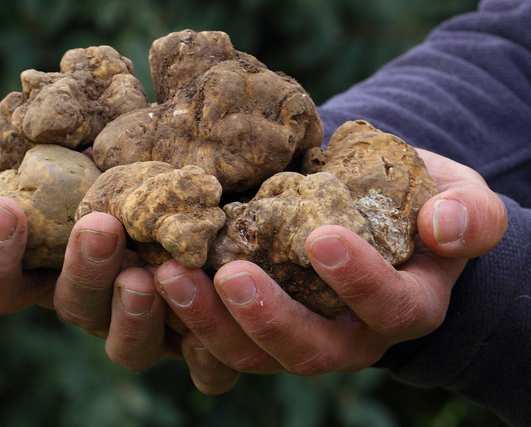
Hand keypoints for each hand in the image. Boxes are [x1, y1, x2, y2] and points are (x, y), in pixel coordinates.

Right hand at [0, 138, 238, 387]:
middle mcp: (94, 303)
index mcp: (51, 269)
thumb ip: (9, 159)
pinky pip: (201, 368)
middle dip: (83, 271)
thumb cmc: (113, 172)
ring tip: (146, 273)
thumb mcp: (64, 152)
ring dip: (134, 315)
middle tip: (98, 226)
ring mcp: (142, 325)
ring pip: (129, 348)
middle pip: (74, 309)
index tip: (3, 209)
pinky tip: (207, 317)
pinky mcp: (195, 338)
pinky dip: (204, 354)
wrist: (192, 192)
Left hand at [149, 148, 507, 392]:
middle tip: (226, 274)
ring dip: (207, 322)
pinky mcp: (254, 325)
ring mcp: (296, 335)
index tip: (321, 236)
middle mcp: (349, 337)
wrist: (375, 214)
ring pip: (251, 355)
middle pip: (307, 351)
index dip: (358, 281)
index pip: (388, 307)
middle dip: (265, 318)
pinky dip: (184, 321)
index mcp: (402, 306)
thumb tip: (445, 226)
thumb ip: (469, 213)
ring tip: (167, 276)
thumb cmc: (418, 202)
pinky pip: (218, 341)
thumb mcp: (458, 197)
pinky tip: (153, 289)